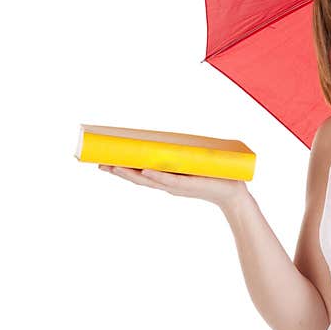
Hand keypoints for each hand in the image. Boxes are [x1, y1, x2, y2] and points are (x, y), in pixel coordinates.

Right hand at [98, 164, 249, 209]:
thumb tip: (170, 136)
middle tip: (97, 165)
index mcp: (166, 179)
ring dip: (130, 174)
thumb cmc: (213, 177)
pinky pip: (169, 180)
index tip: (101, 163)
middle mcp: (167, 184)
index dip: (120, 170)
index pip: (139, 175)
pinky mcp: (188, 185)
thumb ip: (180, 154)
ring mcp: (176, 186)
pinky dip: (157, 176)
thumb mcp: (192, 164)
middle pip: (137, 179)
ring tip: (113, 167)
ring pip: (149, 180)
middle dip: (117, 172)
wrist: (233, 193)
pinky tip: (144, 171)